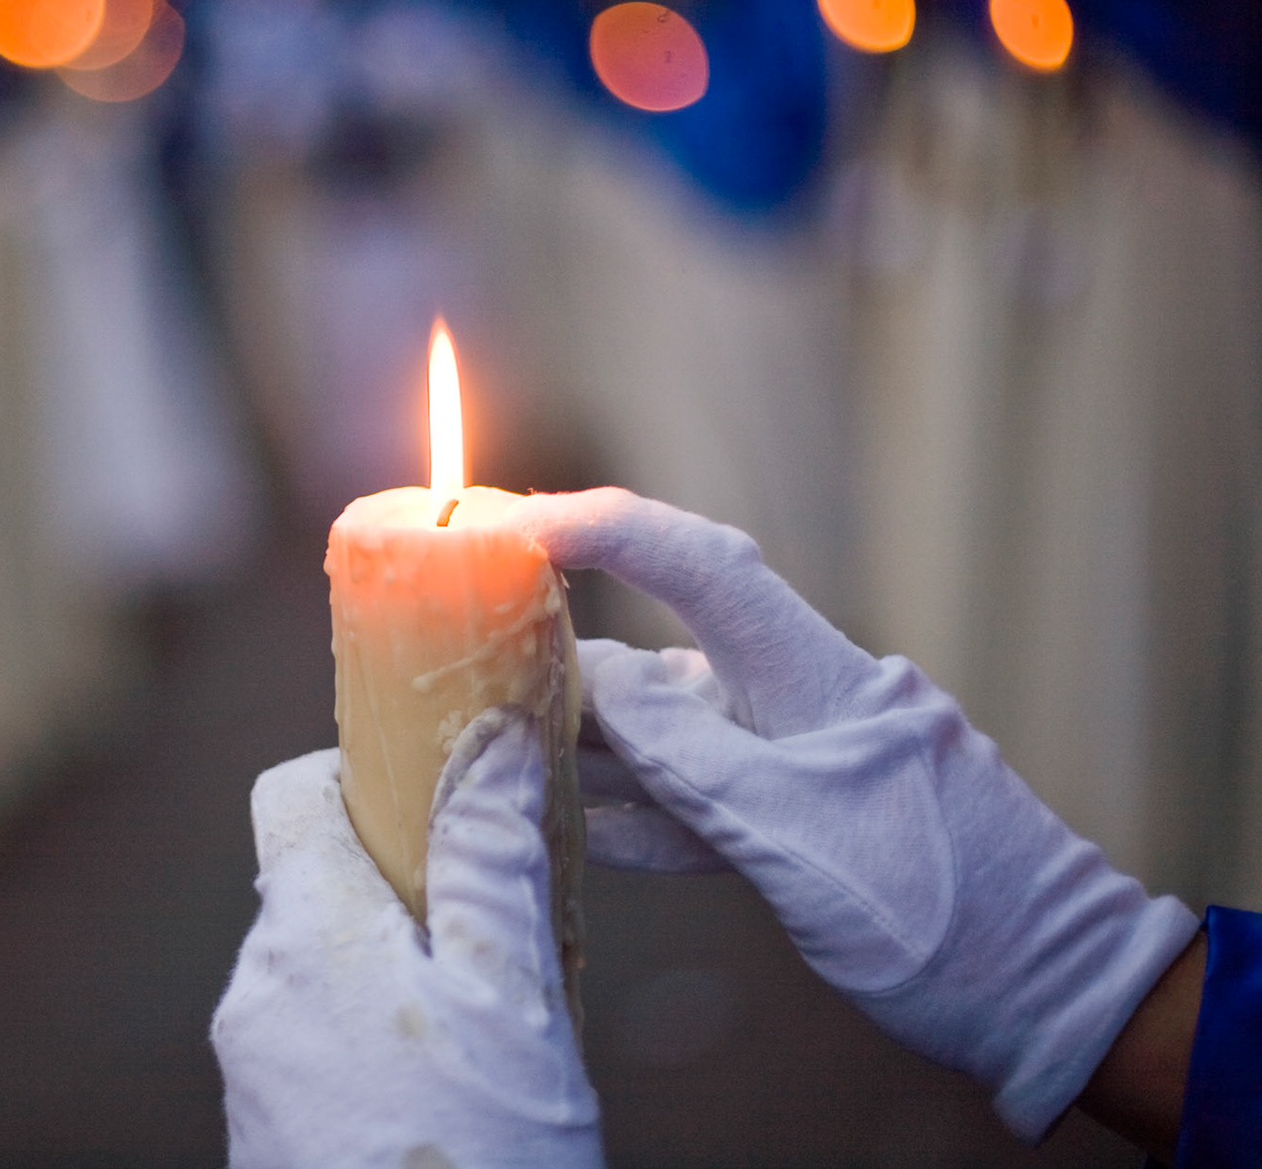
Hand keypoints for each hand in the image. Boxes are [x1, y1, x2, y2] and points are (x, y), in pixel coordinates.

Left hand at [210, 708, 601, 1168]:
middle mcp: (256, 990)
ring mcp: (255, 1066)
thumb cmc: (473, 1166)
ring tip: (486, 1026)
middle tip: (497, 929)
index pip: (293, 791)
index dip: (367, 773)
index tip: (446, 804)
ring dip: (399, 964)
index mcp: (306, 934)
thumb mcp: (509, 1001)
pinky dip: (377, 1033)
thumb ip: (491, 860)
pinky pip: (317, 1037)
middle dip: (406, 880)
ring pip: (324, 961)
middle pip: (318, 876)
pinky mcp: (270, 1129)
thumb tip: (492, 736)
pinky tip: (449, 1090)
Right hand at [516, 488, 1199, 1140]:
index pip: (698, 564)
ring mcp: (795, 766)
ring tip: (503, 753)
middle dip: (571, 654)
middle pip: (665, 653)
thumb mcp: (796, 830)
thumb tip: (600, 681)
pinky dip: (640, 816)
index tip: (518, 524)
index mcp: (810, 673)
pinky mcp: (797, 829)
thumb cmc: (939, 906)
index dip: (607, 528)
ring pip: (672, 737)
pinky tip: (580, 833)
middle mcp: (796, 703)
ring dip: (594, 747)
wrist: (1046, 996)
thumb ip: (688, 755)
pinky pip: (698, 806)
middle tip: (473, 663)